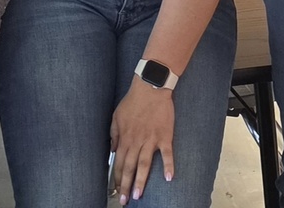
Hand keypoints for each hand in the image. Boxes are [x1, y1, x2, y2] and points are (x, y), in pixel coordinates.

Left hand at [110, 78, 174, 204]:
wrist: (150, 87)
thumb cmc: (133, 101)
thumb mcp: (116, 116)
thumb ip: (114, 134)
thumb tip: (114, 150)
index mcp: (125, 137)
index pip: (119, 163)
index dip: (117, 178)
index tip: (115, 190)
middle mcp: (137, 141)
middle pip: (130, 167)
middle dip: (125, 185)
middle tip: (124, 200)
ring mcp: (151, 140)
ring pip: (144, 164)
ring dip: (141, 181)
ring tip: (138, 195)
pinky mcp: (164, 136)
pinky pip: (167, 154)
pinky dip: (168, 165)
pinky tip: (169, 178)